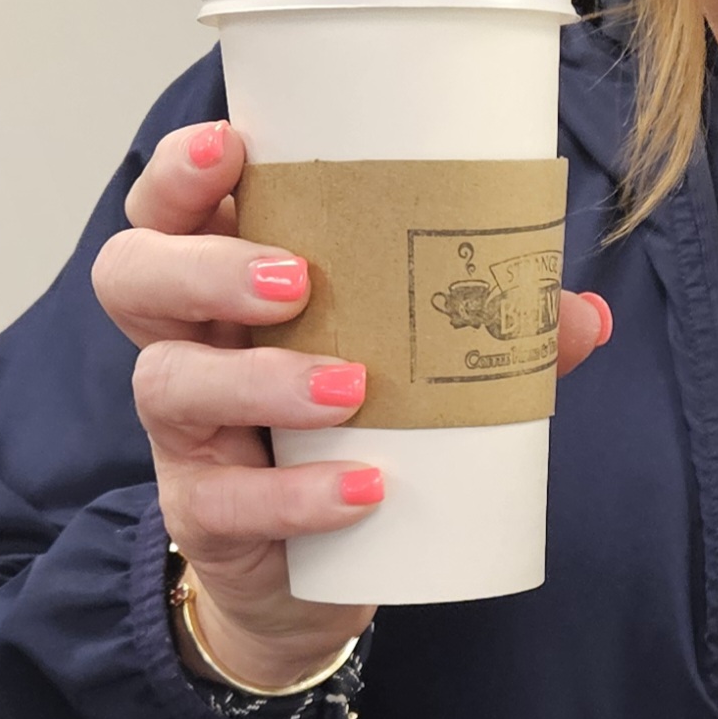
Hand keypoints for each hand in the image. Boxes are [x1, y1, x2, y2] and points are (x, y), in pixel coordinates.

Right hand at [92, 118, 610, 690]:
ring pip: (169, 383)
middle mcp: (186, 343)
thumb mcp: (413, 370)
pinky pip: (226, 501)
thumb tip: (584, 315)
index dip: (182, 171)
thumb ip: (493, 337)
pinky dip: (296, 495)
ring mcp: (185, 433)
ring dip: (259, 378)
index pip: (167, 207)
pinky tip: (363, 489)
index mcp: (223, 281)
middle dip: (205, 263)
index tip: (234, 143)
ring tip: (351, 388)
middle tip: (296, 278)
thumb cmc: (352, 434)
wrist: (311, 575)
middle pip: (132, 275)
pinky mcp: (205, 515)